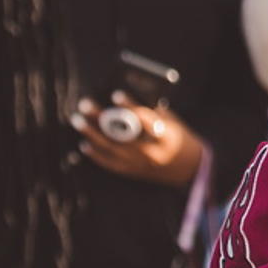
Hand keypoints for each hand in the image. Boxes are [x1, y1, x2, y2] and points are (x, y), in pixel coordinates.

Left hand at [72, 92, 204, 188]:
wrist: (189, 168)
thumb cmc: (180, 137)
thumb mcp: (173, 122)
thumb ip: (152, 113)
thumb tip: (125, 102)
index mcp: (166, 136)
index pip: (146, 119)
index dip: (130, 107)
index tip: (115, 94)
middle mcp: (152, 152)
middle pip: (121, 134)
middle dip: (102, 118)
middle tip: (85, 104)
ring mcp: (141, 164)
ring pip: (111, 149)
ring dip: (92, 134)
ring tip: (78, 120)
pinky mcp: (133, 173)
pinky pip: (110, 164)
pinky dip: (96, 154)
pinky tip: (84, 144)